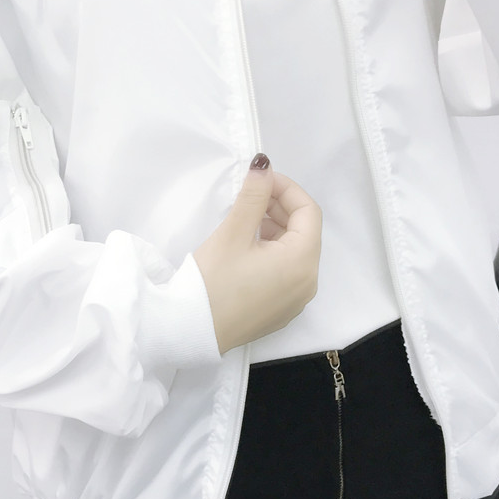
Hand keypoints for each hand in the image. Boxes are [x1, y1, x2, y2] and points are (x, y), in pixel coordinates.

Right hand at [193, 158, 322, 355]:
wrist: (190, 332)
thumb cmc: (212, 282)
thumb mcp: (232, 234)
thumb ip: (253, 196)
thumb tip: (264, 165)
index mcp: (303, 261)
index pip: (308, 211)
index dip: (285, 188)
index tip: (258, 180)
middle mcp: (308, 282)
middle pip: (305, 232)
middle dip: (280, 208)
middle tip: (249, 198)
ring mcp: (295, 301)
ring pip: (295, 252)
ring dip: (275, 230)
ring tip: (244, 221)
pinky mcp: (280, 311)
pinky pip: (286, 273)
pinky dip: (272, 253)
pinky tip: (245, 249)